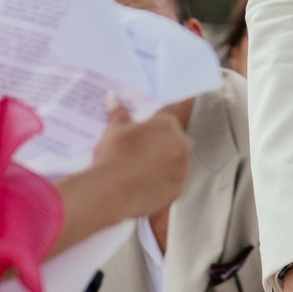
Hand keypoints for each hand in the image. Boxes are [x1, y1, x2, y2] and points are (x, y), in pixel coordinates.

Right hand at [52, 98, 192, 250]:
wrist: (110, 192)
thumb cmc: (113, 156)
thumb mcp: (113, 130)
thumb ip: (119, 114)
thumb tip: (113, 98)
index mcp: (168, 124)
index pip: (162, 122)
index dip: (147, 130)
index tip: (135, 139)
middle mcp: (182, 145)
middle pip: (171, 142)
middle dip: (157, 147)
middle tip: (134, 155)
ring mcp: (182, 169)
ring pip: (172, 164)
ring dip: (160, 167)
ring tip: (135, 173)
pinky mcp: (178, 191)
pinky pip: (170, 184)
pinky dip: (159, 185)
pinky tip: (141, 186)